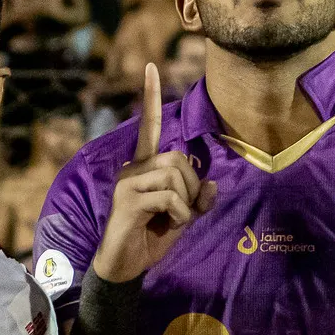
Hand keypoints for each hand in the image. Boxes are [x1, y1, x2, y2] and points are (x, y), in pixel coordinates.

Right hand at [90, 65, 216, 283]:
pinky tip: (163, 226)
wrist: (122, 268)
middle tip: (182, 211)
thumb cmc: (148, 240)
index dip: (151, 97)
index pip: (149, 126)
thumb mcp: (181, 219)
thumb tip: (212, 185)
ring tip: (170, 220)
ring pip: (175, 175)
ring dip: (185, 203)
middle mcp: (132, 168)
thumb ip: (196, 201)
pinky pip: (169, 197)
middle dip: (191, 186)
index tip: (151, 66)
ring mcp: (127, 183)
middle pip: (178, 158)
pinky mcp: (128, 200)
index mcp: (143, 167)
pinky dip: (178, 215)